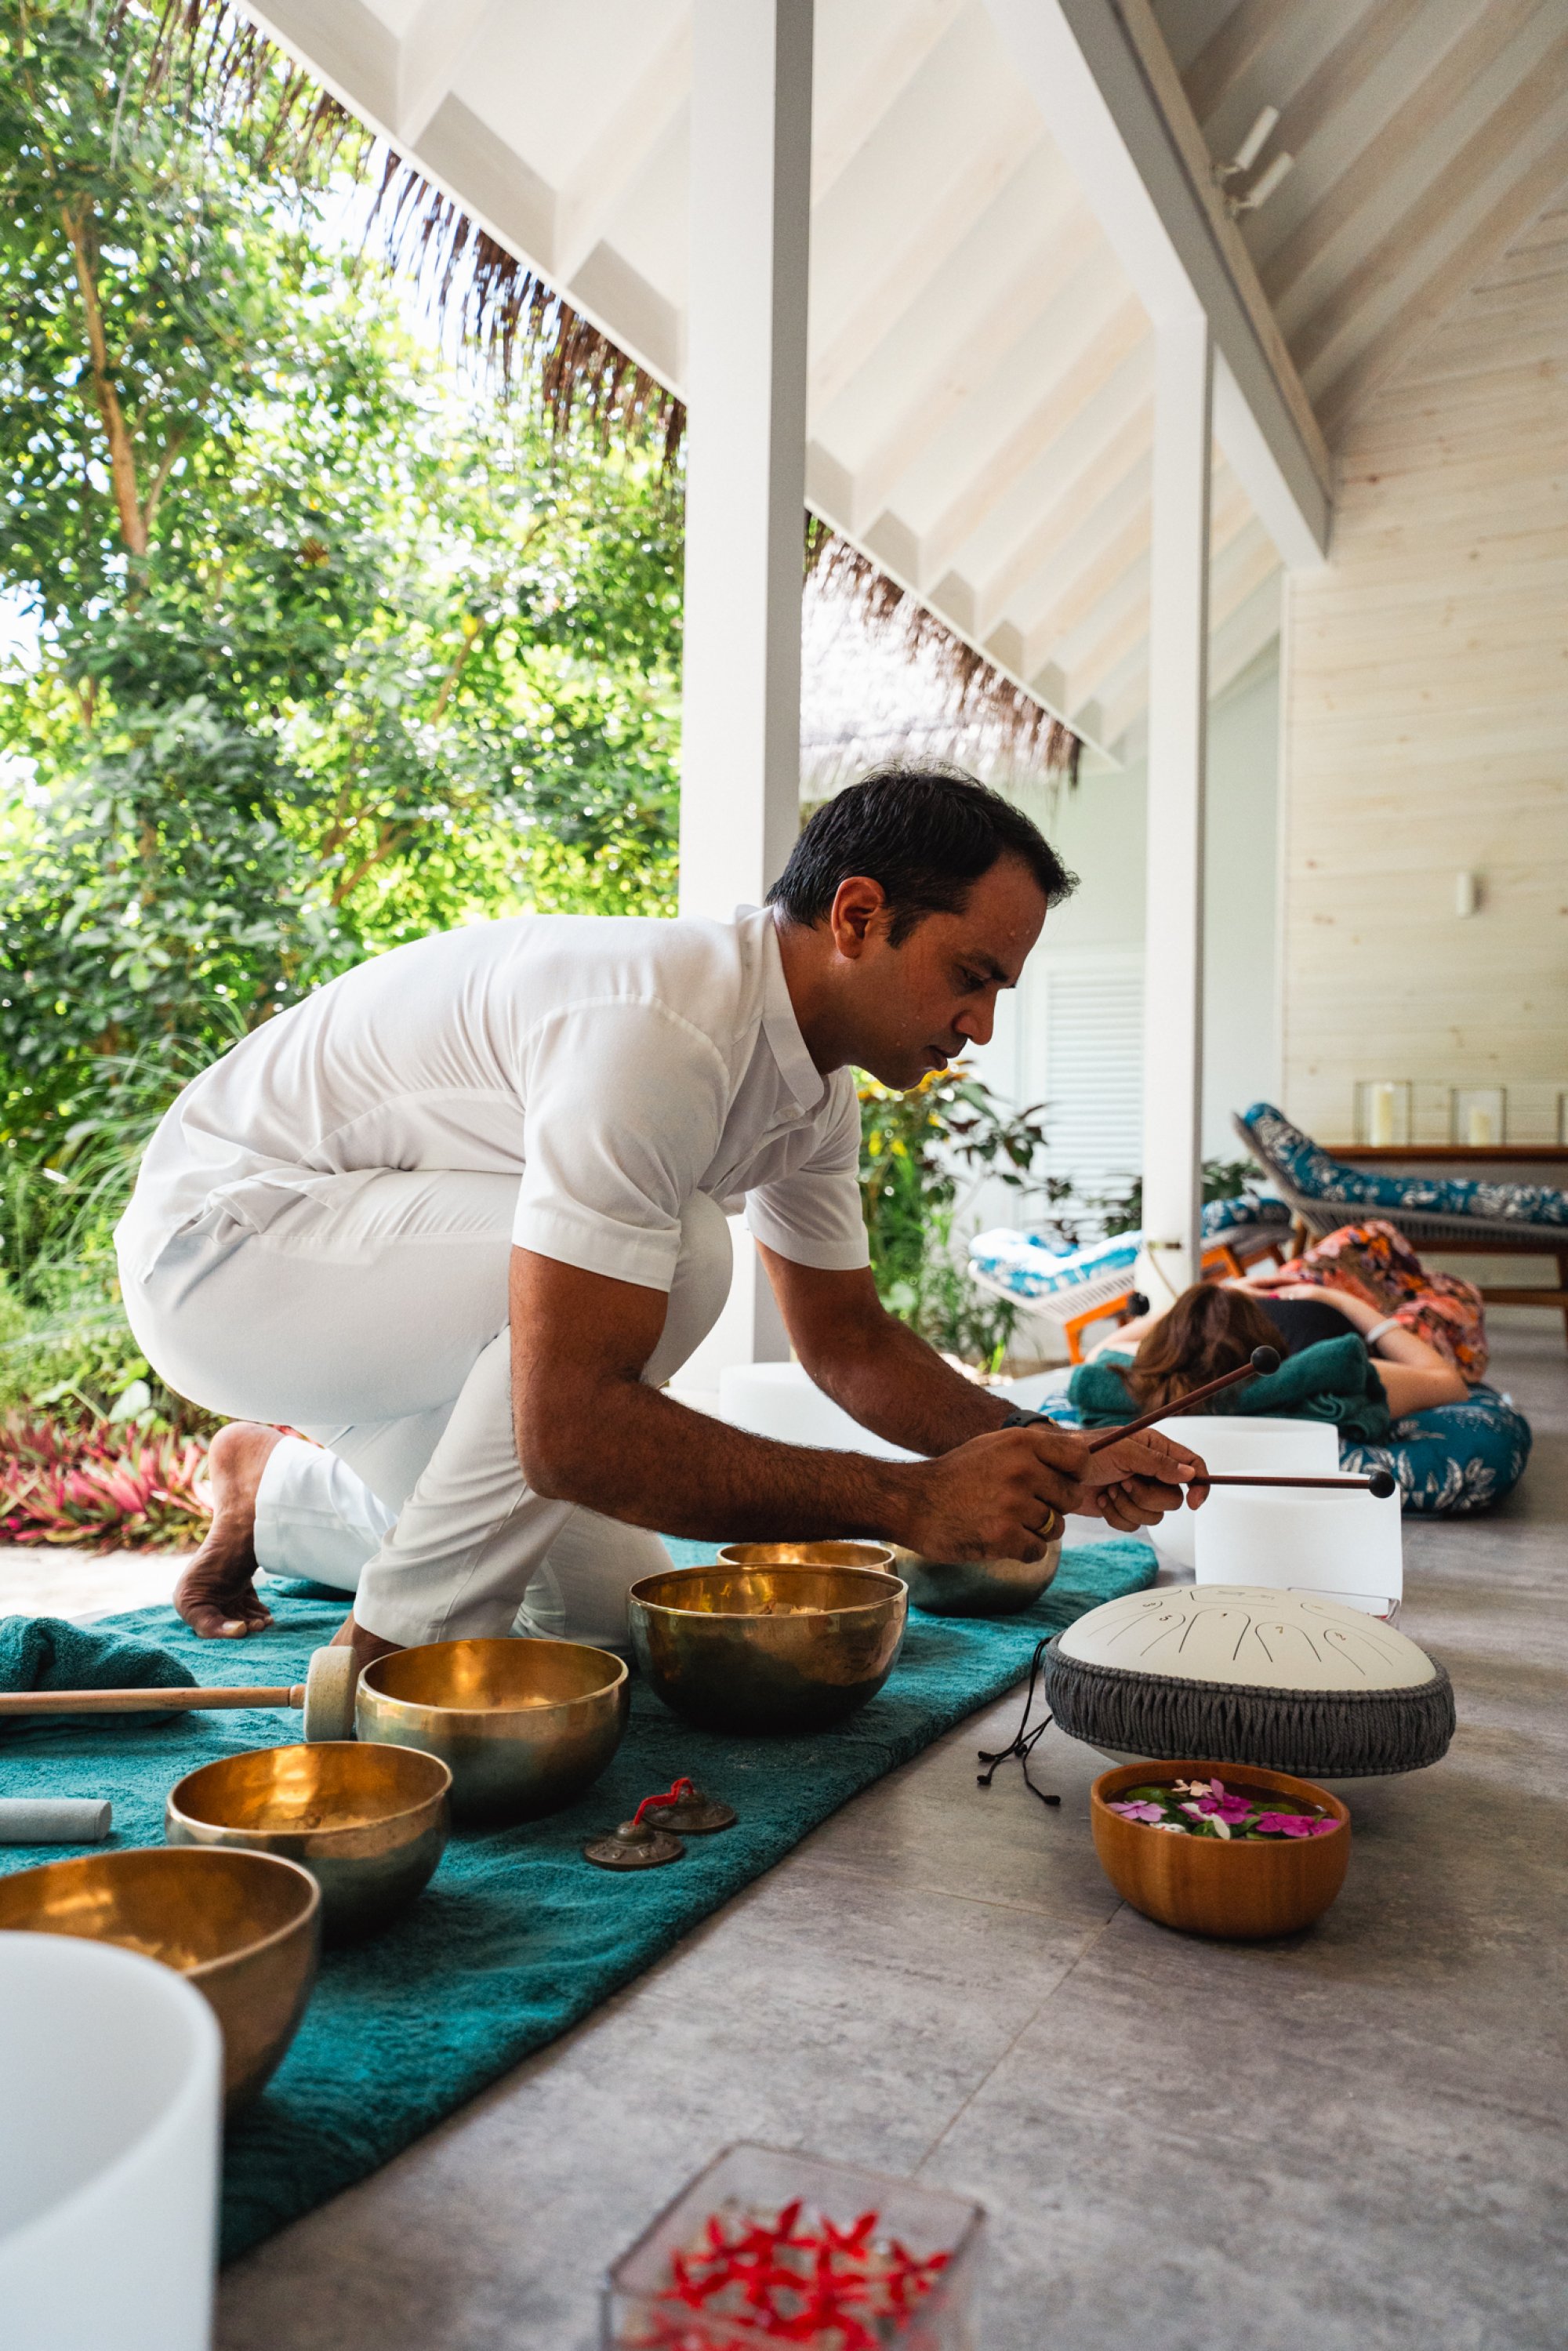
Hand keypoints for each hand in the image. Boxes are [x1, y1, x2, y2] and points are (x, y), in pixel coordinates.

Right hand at [896, 1423, 1093, 1563]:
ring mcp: (1013, 1504)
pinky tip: (998, 1538)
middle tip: (1022, 1507)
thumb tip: (1082, 1456)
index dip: (1073, 1477)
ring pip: (1056, 1528)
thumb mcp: (995, 1446)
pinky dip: (1021, 1550)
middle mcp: (1022, 1470)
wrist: (912, 1502)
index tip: (1055, 1485)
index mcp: (1022, 1443)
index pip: (1080, 1461)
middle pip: (1071, 1498)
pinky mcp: (1003, 1536)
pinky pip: (1037, 1551)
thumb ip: (1036, 1450)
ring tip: (1005, 1521)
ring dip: (1036, 1531)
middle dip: (1053, 1507)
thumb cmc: (957, 1475)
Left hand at [1077, 1426, 1209, 1530]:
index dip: (1200, 1484)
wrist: (1056, 1472)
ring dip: (1129, 1506)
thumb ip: (1158, 1463)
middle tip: (1124, 1482)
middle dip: (1147, 1497)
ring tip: (1109, 1490)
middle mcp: (1152, 1470)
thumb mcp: (1123, 1451)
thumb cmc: (1086, 1451)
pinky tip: (1102, 1500)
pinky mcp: (1124, 1508)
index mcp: (1157, 1448)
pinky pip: (1134, 1526)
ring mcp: (1138, 1491)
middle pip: (1173, 1498)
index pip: (1192, 1464)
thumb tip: (1190, 1473)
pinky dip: (1116, 1516)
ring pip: (1155, 1516)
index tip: (1194, 1503)